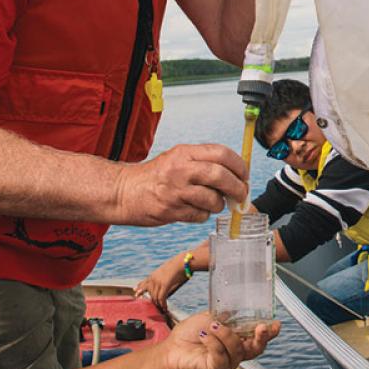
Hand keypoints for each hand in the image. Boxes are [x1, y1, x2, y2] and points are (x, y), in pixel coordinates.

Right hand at [114, 144, 247, 225]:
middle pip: (221, 176)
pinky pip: (201, 215)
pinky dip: (203, 215)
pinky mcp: (171, 210)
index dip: (239, 165)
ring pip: (213, 199)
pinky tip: (194, 210)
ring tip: (212, 203)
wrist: (123, 192)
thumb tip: (236, 173)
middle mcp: (180, 169)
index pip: (222, 154)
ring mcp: (175, 191)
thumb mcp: (178, 158)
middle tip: (241, 194)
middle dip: (237, 188)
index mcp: (185, 153)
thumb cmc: (155, 176)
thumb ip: (204, 162)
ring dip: (219, 204)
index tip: (244, 175)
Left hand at [134, 255, 188, 310]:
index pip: (143, 283)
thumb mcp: (167, 270)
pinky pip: (161, 298)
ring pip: (155, 297)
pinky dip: (163, 304)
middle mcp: (153, 279)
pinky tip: (165, 308)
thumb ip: (163, 278)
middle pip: (149, 293)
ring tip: (162, 308)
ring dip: (158, 304)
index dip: (140, 288)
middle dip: (152, 300)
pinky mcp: (164, 285)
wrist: (182, 261)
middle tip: (155, 306)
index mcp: (153, 275)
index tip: (136, 292)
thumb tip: (164, 286)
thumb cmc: (178, 264)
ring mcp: (158, 282)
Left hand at [160, 313, 278, 368]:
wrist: (169, 352)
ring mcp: (226, 363)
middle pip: (256, 349)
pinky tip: (204, 336)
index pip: (258, 338)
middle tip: (261, 327)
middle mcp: (234, 354)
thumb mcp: (210, 319)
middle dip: (262, 337)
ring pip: (237, 350)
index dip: (269, 333)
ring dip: (226, 335)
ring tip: (213, 326)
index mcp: (235, 341)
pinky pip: (221, 356)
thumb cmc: (187, 337)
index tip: (276, 324)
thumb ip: (225, 316)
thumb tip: (237, 308)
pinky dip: (213, 343)